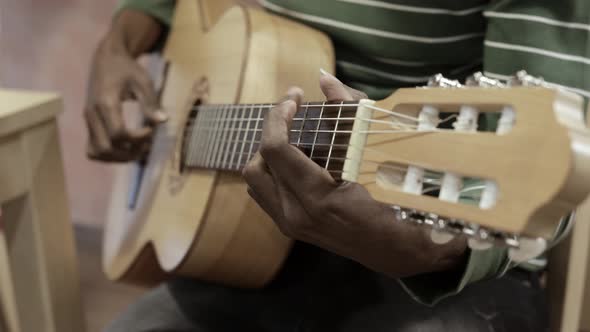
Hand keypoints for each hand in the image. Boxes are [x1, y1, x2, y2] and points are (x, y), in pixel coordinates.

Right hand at [84, 11, 166, 161]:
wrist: (107, 59)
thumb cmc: (127, 69)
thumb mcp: (143, 81)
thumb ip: (151, 102)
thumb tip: (162, 121)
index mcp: (105, 103)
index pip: (118, 134)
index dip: (137, 139)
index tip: (151, 130)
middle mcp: (92, 114)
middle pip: (106, 148)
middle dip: (129, 152)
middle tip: (146, 144)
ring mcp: (88, 121)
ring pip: (97, 152)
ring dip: (119, 157)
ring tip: (137, 149)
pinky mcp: (89, 124)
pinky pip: (92, 149)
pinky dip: (108, 155)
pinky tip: (125, 148)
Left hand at [243, 72, 466, 277]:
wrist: (402, 255)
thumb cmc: (400, 203)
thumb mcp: (376, 156)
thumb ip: (347, 113)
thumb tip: (324, 78)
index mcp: (318, 197)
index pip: (276, 148)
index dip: (279, 115)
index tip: (295, 96)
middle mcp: (296, 214)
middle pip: (257, 163)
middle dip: (273, 132)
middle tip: (297, 115)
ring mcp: (291, 225)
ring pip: (255, 180)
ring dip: (270, 153)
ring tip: (300, 139)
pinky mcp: (291, 228)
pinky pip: (264, 193)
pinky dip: (274, 171)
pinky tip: (301, 162)